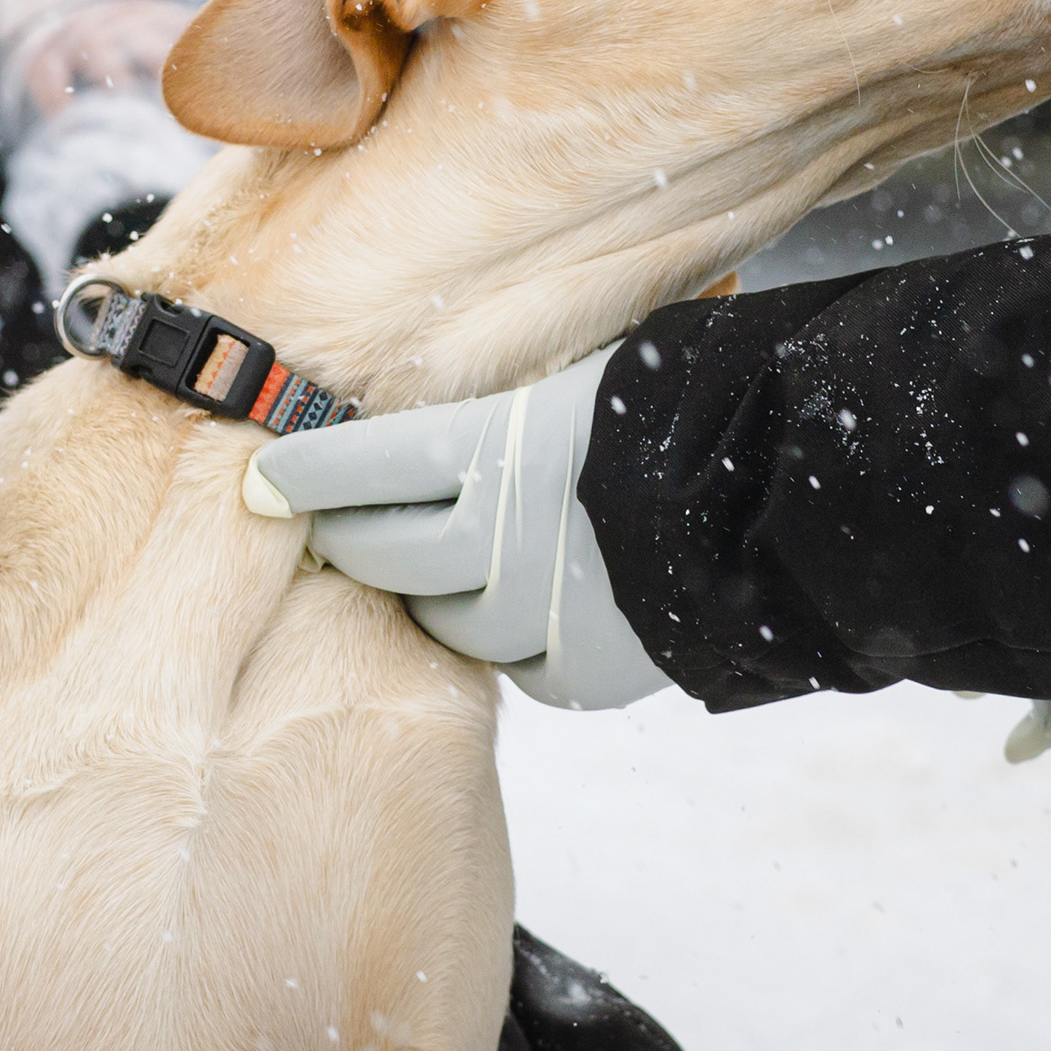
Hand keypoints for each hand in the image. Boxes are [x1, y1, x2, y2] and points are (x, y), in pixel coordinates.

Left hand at [241, 349, 673, 709]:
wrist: (786, 490)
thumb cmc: (682, 402)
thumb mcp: (579, 377)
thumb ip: (493, 412)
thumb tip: (408, 427)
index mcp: (492, 450)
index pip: (357, 468)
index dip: (303, 474)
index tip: (264, 476)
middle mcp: (501, 539)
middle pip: (383, 553)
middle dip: (351, 537)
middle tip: (336, 525)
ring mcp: (539, 615)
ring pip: (440, 621)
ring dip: (433, 594)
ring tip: (449, 564)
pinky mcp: (580, 673)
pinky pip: (513, 666)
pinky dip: (510, 637)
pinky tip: (525, 604)